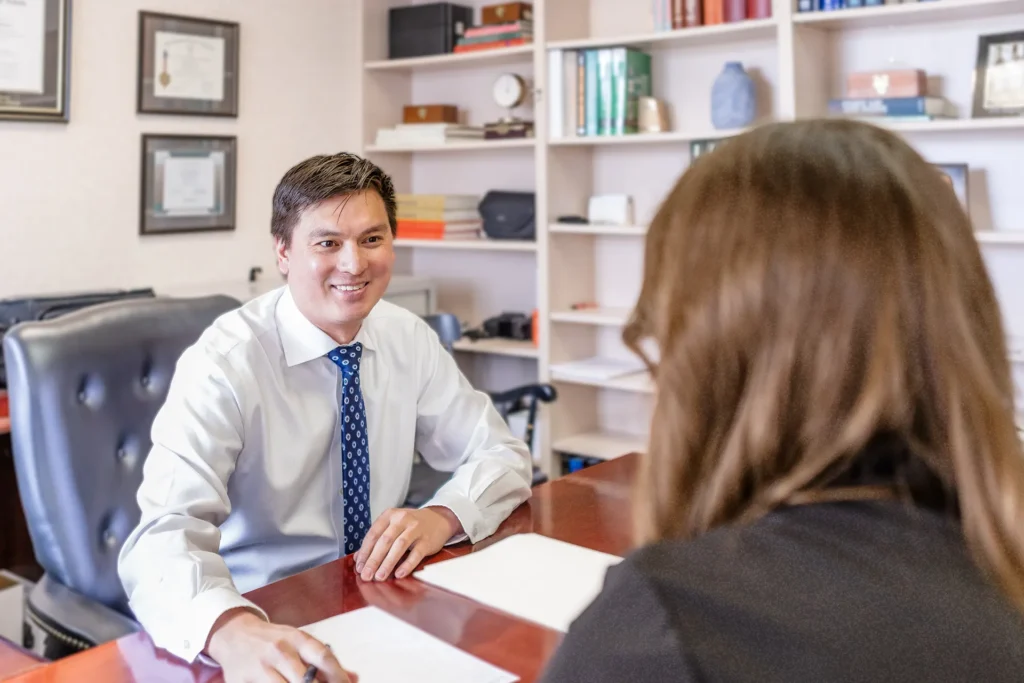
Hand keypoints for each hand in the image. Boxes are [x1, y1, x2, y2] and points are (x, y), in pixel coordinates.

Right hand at [206, 608, 354, 682]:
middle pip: (305, 680)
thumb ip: (325, 661)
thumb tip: (355, 678)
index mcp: (296, 638)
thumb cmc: (274, 640)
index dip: (339, 676)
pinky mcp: (242, 682)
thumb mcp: (298, 642)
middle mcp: (279, 651)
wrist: (233, 634)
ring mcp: (260, 668)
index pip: (323, 657)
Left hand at [354, 506, 461, 581]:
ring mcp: (416, 528)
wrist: (438, 520)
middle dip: (374, 560)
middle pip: (385, 541)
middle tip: (366, 575)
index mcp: (390, 515)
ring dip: (388, 563)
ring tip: (379, 577)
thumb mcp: (393, 526)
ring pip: (399, 546)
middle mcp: (402, 519)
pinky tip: (399, 574)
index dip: (365, 551)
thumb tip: (358, 558)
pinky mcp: (427, 540)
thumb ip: (376, 540)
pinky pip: (416, 553)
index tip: (359, 567)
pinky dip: (407, 564)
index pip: (373, 534)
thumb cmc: (411, 525)